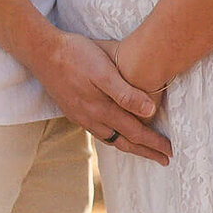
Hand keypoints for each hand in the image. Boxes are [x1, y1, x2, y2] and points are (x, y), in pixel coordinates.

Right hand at [36, 31, 170, 163]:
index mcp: (101, 109)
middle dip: (146, 151)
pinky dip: (113, 137)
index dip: (153, 143)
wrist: (43, 52)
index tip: (169, 151)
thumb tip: (150, 111)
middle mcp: (91, 118)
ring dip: (130, 146)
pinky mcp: (74, 111)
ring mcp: (81, 116)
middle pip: (124, 142)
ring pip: (111, 139)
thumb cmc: (77, 55)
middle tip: (165, 159)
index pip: (134, 132)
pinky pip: (99, 132)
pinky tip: (116, 134)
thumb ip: (125, 92)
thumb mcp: (104, 70)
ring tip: (144, 151)